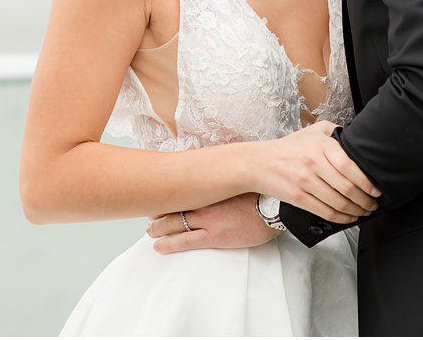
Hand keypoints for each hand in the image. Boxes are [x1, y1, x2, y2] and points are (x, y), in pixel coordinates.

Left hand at [146, 193, 275, 254]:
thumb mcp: (238, 180)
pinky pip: (184, 241)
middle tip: (149, 217)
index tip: (160, 196)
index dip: (168, 195)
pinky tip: (159, 246)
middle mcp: (204, 202)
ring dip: (159, 228)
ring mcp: (207, 219)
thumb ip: (222, 180)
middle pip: (173, 206)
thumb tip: (216, 175)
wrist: (273, 207)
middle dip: (158, 213)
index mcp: (210, 188)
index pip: (181, 190)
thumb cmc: (260, 193)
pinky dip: (169, 244)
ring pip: (174, 224)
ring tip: (150, 232)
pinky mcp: (213, 236)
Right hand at [251, 121, 379, 223]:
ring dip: (356, 211)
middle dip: (365, 200)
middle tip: (373, 203)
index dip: (367, 182)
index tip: (376, 189)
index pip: (350, 167)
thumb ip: (334, 132)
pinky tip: (348, 218)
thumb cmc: (287, 148)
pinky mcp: (298, 198)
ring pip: (338, 202)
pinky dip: (341, 219)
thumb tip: (355, 140)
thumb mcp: (311, 131)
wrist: (258, 163)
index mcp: (320, 145)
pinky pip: (325, 212)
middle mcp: (313, 162)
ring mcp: (305, 181)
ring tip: (364, 211)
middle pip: (347, 188)